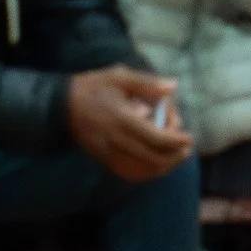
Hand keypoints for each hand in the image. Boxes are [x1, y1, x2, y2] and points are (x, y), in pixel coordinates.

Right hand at [66, 66, 190, 180]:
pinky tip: (155, 165)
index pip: (156, 138)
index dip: (176, 141)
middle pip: (153, 158)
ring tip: (174, 157)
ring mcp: (109, 153)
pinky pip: (130, 174)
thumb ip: (147, 83)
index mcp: (122, 118)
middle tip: (185, 148)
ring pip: (143, 170)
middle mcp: (116, 140)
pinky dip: (147, 173)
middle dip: (175, 156)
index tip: (189, 138)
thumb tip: (173, 87)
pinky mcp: (104, 160)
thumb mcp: (118, 76)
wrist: (61, 107)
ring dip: (163, 167)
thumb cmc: (93, 88)